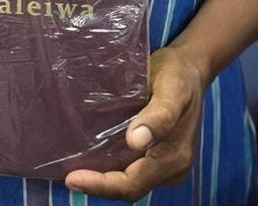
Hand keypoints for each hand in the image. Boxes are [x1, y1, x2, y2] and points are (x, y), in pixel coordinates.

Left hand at [64, 48, 205, 200]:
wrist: (190, 68)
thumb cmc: (178, 75)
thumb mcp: (171, 90)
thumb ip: (159, 116)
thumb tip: (136, 141)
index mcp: (174, 156)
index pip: (133, 183)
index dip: (103, 186)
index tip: (72, 179)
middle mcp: (171, 166)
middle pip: (130, 188)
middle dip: (98, 187)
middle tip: (67, 177)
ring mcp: (165, 163)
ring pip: (130, 181)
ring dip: (103, 180)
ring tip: (72, 170)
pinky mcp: (158, 155)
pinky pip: (132, 170)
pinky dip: (111, 170)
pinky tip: (90, 159)